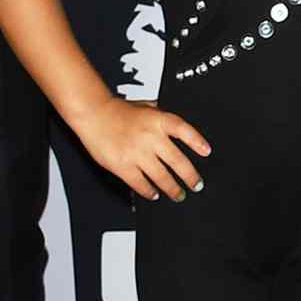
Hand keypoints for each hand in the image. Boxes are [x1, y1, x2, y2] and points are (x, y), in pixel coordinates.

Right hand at [71, 97, 210, 201]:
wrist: (94, 114)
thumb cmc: (117, 110)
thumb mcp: (144, 106)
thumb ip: (160, 116)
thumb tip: (176, 128)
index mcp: (157, 119)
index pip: (183, 130)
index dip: (197, 141)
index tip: (206, 152)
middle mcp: (150, 136)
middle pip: (177, 160)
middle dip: (190, 176)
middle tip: (196, 185)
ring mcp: (137, 153)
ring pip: (162, 177)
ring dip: (172, 188)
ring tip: (178, 194)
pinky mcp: (124, 167)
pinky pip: (141, 184)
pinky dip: (150, 191)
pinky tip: (154, 194)